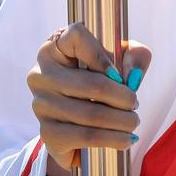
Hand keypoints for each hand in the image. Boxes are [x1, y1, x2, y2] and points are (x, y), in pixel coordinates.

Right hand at [28, 24, 151, 175]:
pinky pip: (85, 136)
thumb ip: (134, 56)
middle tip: (134, 104)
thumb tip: (132, 75)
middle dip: (123, 98)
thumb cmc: (98, 82)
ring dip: (122, 121)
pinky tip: (125, 140)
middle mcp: (40, 74)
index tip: (118, 73)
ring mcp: (41, 105)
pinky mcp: (47, 134)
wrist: (77, 126)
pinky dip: (112, 139)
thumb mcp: (119, 61)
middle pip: (91, 83)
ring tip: (133, 122)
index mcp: (54, 48)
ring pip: (91, 114)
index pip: (75, 35)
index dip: (101, 53)